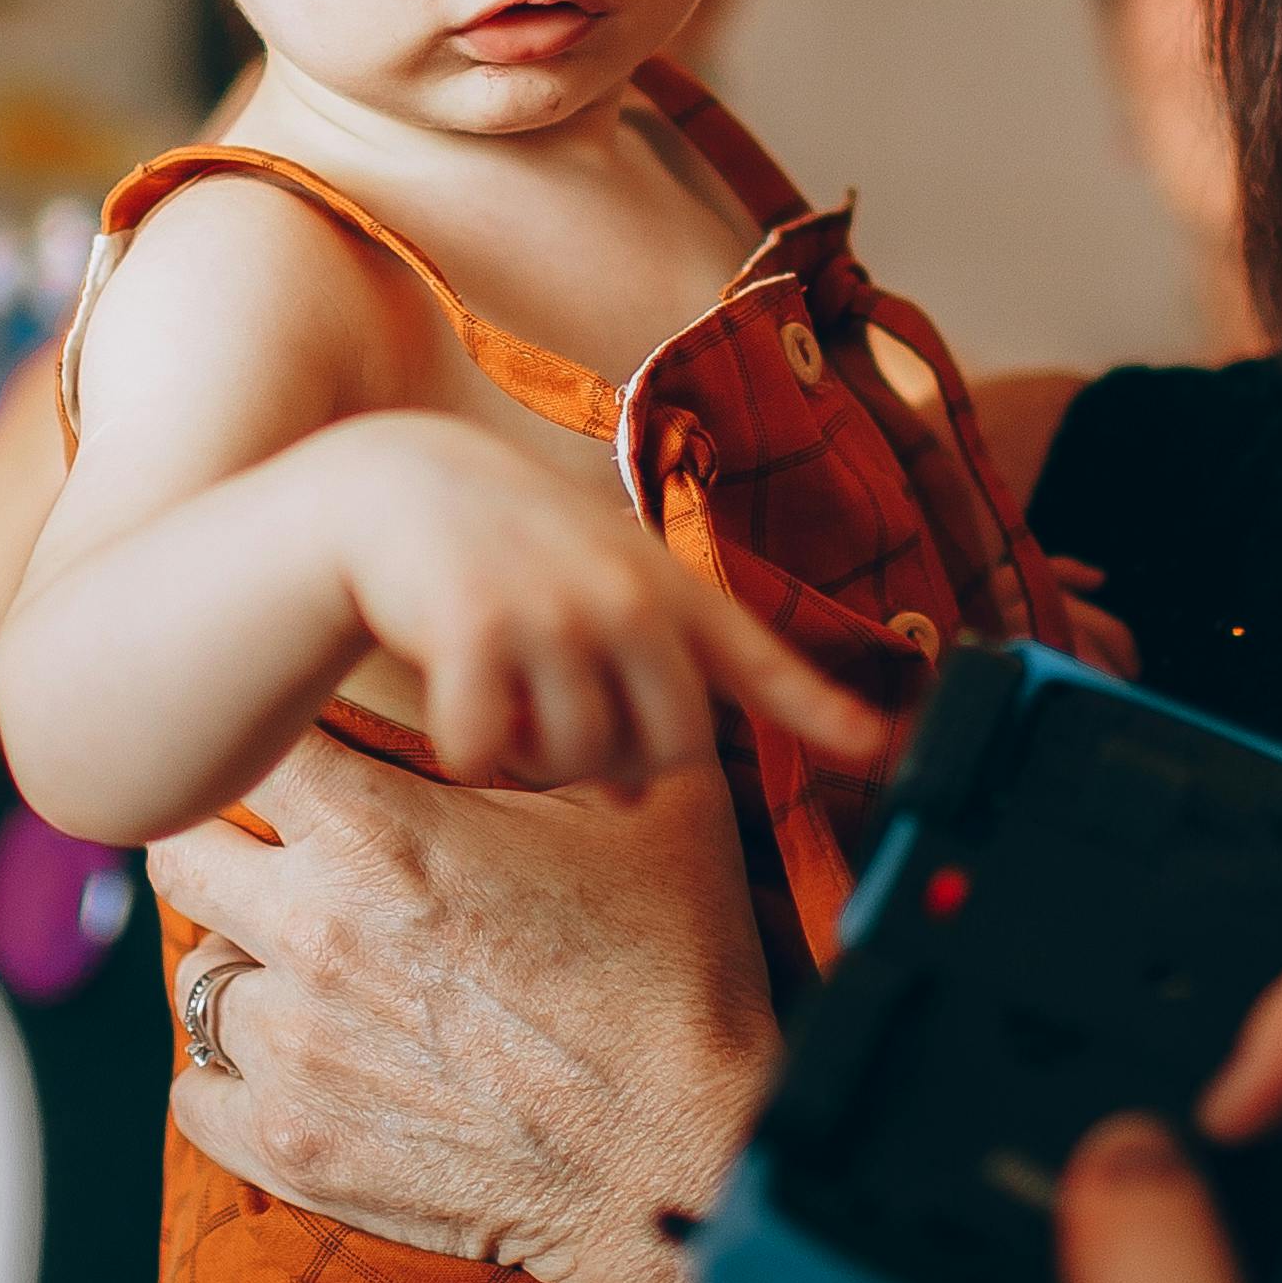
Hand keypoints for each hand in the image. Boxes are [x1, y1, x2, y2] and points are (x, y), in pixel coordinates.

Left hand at [154, 734, 775, 1282]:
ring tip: (314, 978)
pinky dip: (229, 1079)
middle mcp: (310, 933)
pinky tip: (296, 1067)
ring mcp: (293, 1052)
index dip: (274, 751)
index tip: (305, 767)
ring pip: (196, 977)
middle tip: (281, 864)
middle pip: (178, 854)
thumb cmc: (677, 971)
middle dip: (223, 846)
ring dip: (245, 968)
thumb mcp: (644, 806)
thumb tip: (527, 670)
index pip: (246, 752)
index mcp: (377, 833)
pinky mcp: (294, 1149)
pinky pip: (194, 1094)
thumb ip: (557, 726)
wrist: (687, 1155)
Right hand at [290, 411, 887, 796]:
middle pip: (668, 753)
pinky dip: (472, 755)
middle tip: (567, 723)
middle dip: (618, 764)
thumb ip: (639, 680)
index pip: (763, 662)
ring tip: (510, 701)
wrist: (396, 488)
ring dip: (536, 760)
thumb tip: (642, 793)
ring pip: (579, 763)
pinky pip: (490, 754)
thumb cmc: (510, 551)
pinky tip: (459, 713)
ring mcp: (556, 613)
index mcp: (667, 590)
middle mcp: (627, 598)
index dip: (828, 712)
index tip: (885, 749)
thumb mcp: (600, 582)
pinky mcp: (478, 631)